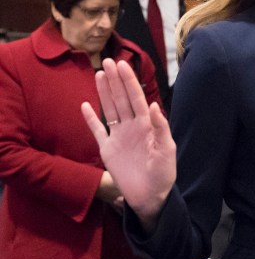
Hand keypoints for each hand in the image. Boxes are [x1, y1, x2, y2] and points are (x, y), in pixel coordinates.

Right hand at [81, 58, 175, 230]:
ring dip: (104, 92)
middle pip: (121, 99)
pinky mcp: (107, 150)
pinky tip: (84, 105)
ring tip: (99, 74)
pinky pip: (97, 131)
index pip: (136, 98)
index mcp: (147, 125)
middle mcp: (132, 127)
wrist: (151, 197)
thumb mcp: (166, 151)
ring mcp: (118, 137)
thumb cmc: (163, 174)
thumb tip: (152, 105)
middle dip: (116, 80)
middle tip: (107, 61)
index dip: (129, 82)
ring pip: (109, 109)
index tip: (122, 64)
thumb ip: (161, 127)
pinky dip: (90, 119)